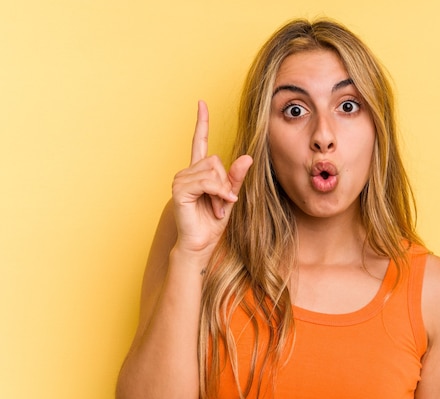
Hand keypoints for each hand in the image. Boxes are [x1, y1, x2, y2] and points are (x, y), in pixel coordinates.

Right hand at [171, 100, 252, 254]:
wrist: (201, 244)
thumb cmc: (213, 222)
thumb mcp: (230, 196)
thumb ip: (236, 177)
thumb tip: (247, 157)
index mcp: (198, 171)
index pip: (200, 141)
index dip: (202, 122)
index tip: (201, 103)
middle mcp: (187, 172)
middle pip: (216, 160)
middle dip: (224, 183)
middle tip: (221, 203)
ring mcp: (181, 180)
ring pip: (213, 170)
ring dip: (221, 191)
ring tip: (216, 207)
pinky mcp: (180, 190)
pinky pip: (207, 182)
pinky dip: (218, 193)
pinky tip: (218, 206)